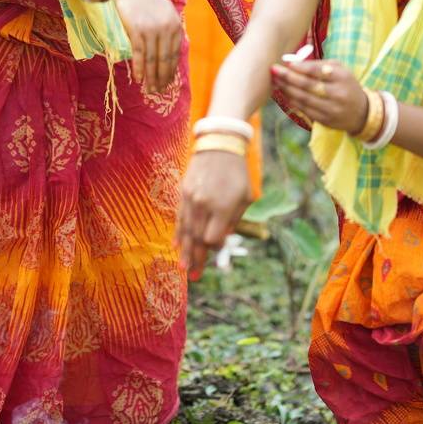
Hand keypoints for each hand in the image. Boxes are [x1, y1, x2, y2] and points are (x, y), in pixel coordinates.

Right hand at [97, 0, 182, 92]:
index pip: (174, 55)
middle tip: (158, 92)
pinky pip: (139, 53)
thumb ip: (169, 31)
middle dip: (162, 78)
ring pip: (152, 59)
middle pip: (165, 60)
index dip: (170, 72)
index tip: (167, 85)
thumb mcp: (164, 13)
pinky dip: (139, 67)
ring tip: (149, 89)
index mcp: (176, 26)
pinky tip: (138, 78)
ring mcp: (152, 29)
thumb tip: (170, 54)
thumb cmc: (147, 0)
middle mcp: (167, 28)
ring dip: (150, 77)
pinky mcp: (137, 29)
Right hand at [175, 151, 250, 279]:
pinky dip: (178, 233)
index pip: (213, 238)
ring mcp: (191, 199)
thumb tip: (222, 238)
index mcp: (223, 207)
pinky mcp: (183, 193)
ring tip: (184, 268)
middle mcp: (204, 205)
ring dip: (185, 251)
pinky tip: (177, 246)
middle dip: (197, 259)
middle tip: (195, 278)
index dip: (215, 248)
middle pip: (198, 238)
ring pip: (186, 231)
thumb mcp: (245, 196)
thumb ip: (235, 220)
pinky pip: (179, 218)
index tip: (216, 250)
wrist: (219, 145)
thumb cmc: (237, 173)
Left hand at [270, 58, 368, 132]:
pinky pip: (305, 110)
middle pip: (308, 86)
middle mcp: (338, 94)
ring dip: (287, 89)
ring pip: (304, 99)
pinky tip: (284, 93)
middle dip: (288, 77)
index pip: (318, 71)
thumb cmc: (345, 84)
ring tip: (276, 81)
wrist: (362, 112)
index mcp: (342, 77)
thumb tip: (293, 63)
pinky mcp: (326, 121)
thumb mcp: (339, 70)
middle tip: (274, 70)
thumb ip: (318, 65)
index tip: (287, 63)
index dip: (300, 67)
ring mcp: (332, 109)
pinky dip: (292, 101)